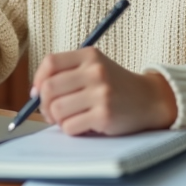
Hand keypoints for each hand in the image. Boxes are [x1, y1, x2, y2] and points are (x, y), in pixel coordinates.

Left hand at [31, 47, 177, 135]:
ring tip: (68, 119)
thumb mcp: (94, 68)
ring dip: (57, 119)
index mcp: (89, 56)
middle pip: (49, 88)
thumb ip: (67, 74)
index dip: (38, 79)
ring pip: (57, 110)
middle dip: (44, 104)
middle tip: (50, 112)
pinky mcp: (105, 115)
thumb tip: (35, 93)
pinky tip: (82, 125)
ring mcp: (101, 93)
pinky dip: (70, 130)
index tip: (38, 92)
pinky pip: (70, 126)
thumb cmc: (115, 86)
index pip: (50, 63)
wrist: (150, 99)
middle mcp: (95, 72)